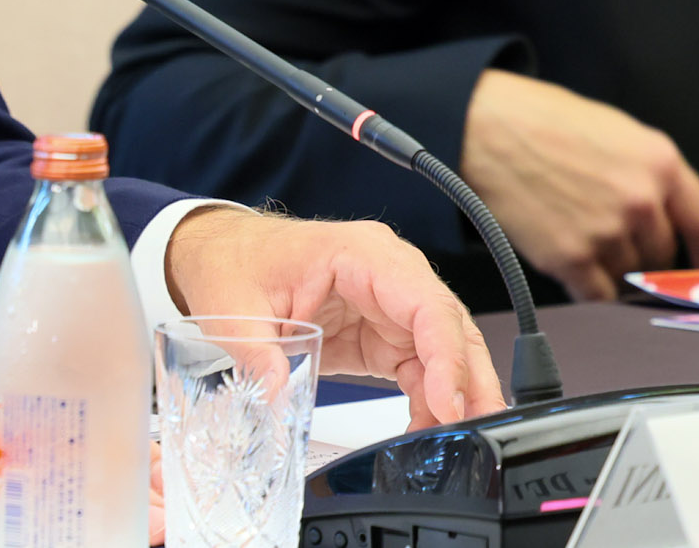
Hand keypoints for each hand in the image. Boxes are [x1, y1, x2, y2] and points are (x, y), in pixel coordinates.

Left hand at [164, 205, 504, 430]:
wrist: (222, 255)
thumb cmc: (234, 263)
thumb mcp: (233, 308)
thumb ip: (257, 354)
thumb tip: (276, 396)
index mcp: (360, 253)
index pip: (425, 304)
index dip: (446, 356)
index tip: (449, 405)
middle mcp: (388, 273)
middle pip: (449, 328)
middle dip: (470, 383)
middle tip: (475, 435)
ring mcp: (388, 303)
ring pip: (444, 351)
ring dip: (456, 397)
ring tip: (455, 445)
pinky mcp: (381, 332)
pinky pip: (420, 367)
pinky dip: (429, 400)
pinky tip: (425, 432)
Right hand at [459, 69, 698, 300]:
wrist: (482, 127)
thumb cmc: (538, 119)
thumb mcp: (613, 130)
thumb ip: (649, 172)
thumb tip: (666, 211)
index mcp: (661, 163)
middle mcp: (643, 201)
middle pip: (663, 255)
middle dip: (644, 253)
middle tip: (615, 241)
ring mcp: (609, 232)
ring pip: (630, 276)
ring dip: (612, 270)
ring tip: (582, 243)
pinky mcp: (573, 258)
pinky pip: (598, 295)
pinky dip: (589, 289)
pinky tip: (574, 270)